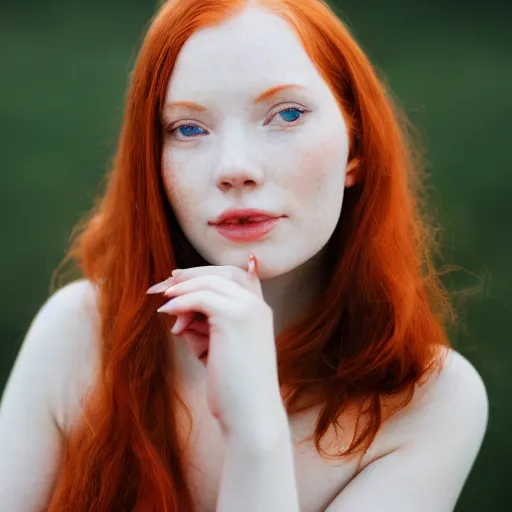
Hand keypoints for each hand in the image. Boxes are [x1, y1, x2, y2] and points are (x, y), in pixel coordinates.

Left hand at [146, 255, 286, 438]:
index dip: (204, 273)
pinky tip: (166, 312)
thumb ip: (200, 325)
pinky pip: (200, 298)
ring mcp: (248, 308)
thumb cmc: (232, 386)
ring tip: (163, 304)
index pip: (235, 275)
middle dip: (189, 277)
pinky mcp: (234, 318)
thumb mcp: (215, 348)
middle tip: (163, 286)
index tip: (177, 279)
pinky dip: (180, 302)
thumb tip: (175, 310)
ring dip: (182, 290)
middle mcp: (257, 305)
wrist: (250, 415)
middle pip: (221, 273)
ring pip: (209, 282)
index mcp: (259, 310)